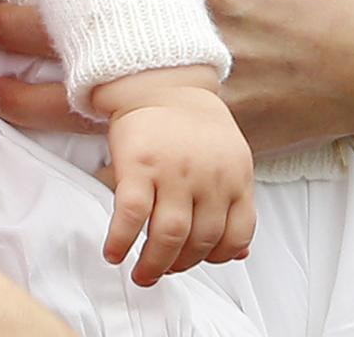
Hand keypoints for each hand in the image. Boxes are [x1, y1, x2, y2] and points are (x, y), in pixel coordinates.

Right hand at [93, 66, 254, 286]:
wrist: (163, 82)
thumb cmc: (195, 128)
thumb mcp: (229, 160)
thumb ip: (236, 204)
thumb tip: (238, 254)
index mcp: (236, 175)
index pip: (237, 234)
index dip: (217, 257)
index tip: (199, 261)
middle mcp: (209, 176)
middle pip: (200, 241)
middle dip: (180, 266)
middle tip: (163, 270)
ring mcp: (175, 170)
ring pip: (168, 236)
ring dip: (152, 265)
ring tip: (141, 271)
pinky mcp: (140, 165)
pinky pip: (131, 217)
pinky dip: (121, 242)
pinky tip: (114, 251)